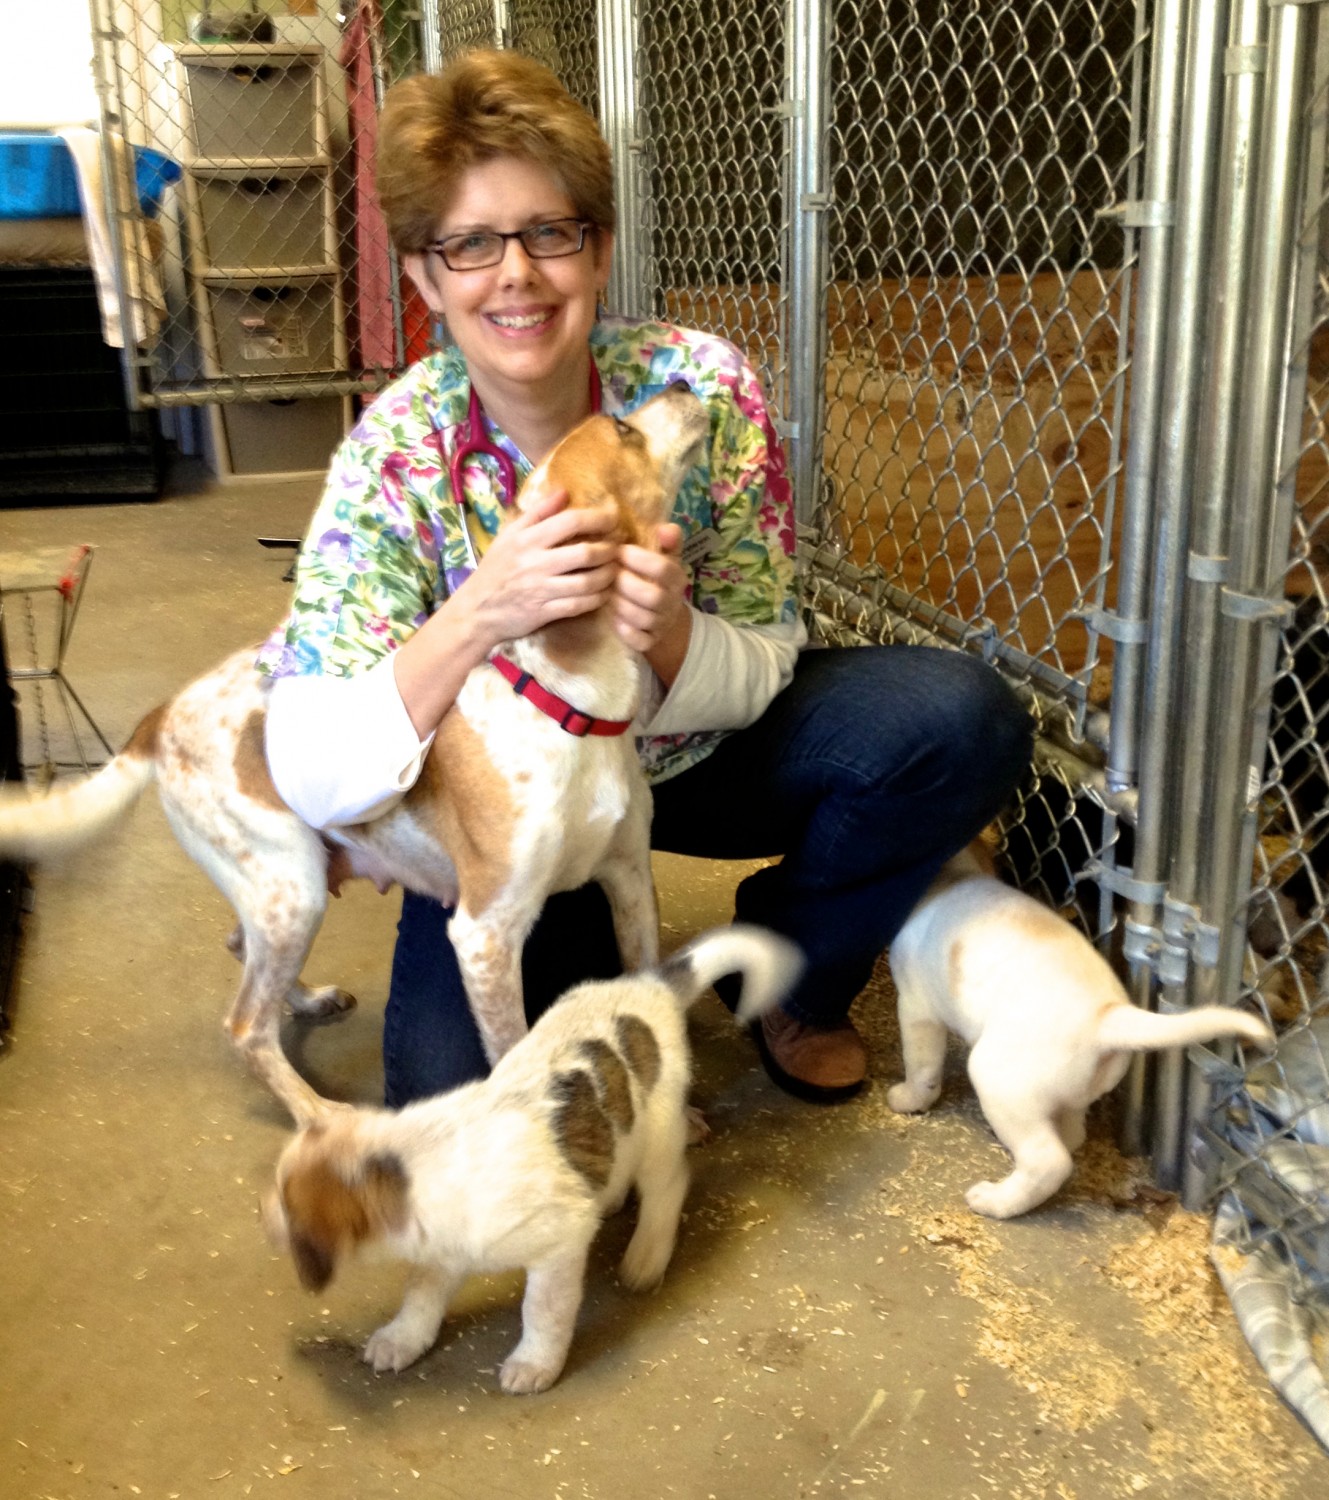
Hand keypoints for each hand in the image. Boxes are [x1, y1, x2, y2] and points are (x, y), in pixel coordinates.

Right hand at [461, 487, 619, 648]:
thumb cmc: (496, 568)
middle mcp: (534, 563)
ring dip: (607, 576)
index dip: (597, 519)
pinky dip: (597, 598)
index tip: (613, 518)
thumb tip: (564, 491)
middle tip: (618, 548)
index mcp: (527, 539)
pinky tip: (604, 592)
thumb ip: (538, 512)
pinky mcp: (544, 612)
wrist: (478, 609)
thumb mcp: (510, 534)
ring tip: (615, 570)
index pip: (569, 522)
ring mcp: (540, 589)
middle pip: (584, 553)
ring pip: (586, 582)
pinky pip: (579, 605)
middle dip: (608, 549)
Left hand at [613, 522, 692, 684]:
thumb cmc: (657, 578)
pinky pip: (639, 641)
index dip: (638, 559)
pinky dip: (624, 630)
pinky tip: (613, 617)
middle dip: (626, 585)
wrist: (664, 615)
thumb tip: (665, 527)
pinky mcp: (650, 641)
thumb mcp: (665, 556)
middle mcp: (672, 602)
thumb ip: (667, 540)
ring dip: (620, 605)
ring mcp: (662, 624)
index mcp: (677, 578)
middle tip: (609, 574)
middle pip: (652, 597)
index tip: (620, 551)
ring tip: (607, 593)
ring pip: (642, 619)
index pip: (663, 568)